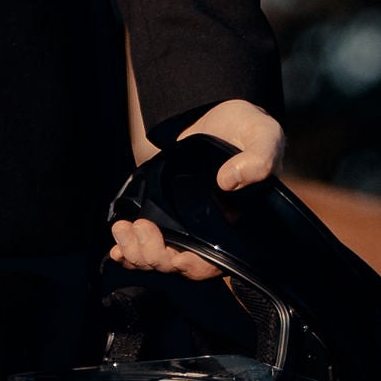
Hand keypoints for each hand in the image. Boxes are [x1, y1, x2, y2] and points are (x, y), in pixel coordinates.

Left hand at [109, 98, 285, 280]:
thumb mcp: (263, 137)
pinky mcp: (165, 216)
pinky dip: (129, 249)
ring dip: (136, 252)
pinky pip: (145, 244)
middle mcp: (210, 233)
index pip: (215, 263)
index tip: (174, 255)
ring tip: (123, 228)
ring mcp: (186, 226)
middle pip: (179, 264)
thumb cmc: (248, 130)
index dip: (192, 265)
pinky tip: (118, 244)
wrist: (219, 115)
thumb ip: (258, 158)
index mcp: (237, 225)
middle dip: (154, 256)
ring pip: (159, 258)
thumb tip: (229, 180)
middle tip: (140, 228)